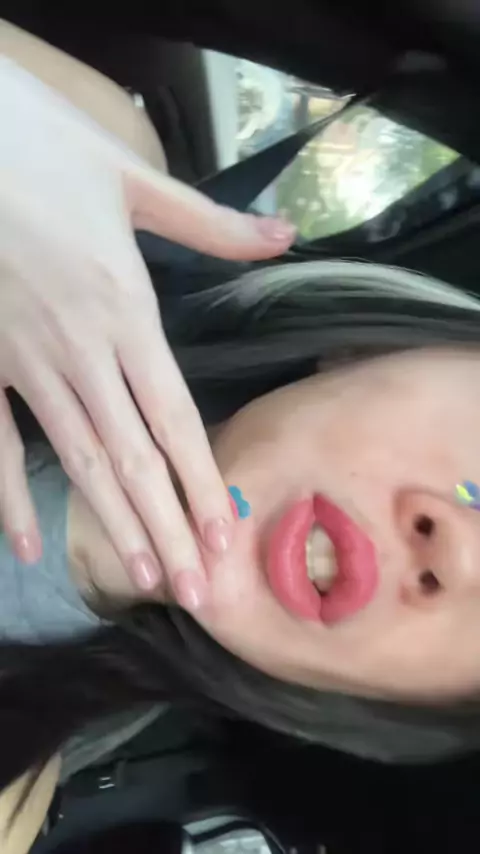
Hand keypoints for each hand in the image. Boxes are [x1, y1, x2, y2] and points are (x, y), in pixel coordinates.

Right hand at [0, 58, 294, 607]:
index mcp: (124, 308)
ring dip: (111, 524)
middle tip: (194, 592)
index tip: (222, 539)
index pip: (174, 416)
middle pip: (133, 457)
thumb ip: (211, 223)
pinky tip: (28, 550)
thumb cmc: (42, 150)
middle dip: (167, 528)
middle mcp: (80, 350)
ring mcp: (25, 364)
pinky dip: (10, 498)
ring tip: (142, 579)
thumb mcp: (131, 176)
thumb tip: (285, 234)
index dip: (200, 482)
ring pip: (78, 461)